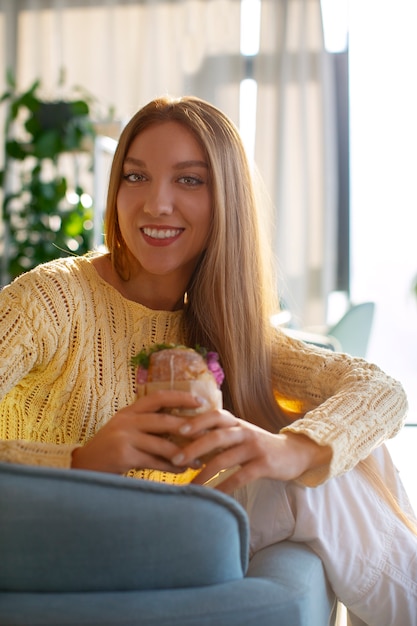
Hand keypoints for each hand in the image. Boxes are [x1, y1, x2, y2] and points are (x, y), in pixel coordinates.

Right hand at [71, 390, 202, 473]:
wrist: (83, 467)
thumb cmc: (109, 450)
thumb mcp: (125, 429)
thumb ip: (146, 424)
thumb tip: (179, 425)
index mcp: (129, 411)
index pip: (158, 397)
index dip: (180, 397)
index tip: (200, 401)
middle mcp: (126, 420)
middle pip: (164, 420)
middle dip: (188, 427)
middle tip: (207, 433)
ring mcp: (124, 437)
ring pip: (161, 444)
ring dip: (183, 453)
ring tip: (199, 459)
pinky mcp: (123, 455)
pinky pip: (153, 461)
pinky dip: (170, 467)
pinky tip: (182, 470)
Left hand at [169, 410, 331, 492]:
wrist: (294, 453)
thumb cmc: (258, 445)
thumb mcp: (240, 434)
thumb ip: (219, 434)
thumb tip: (186, 440)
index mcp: (236, 422)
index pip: (214, 415)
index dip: (196, 421)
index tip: (178, 431)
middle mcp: (244, 431)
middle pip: (215, 436)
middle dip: (193, 449)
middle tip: (175, 460)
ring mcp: (254, 447)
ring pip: (224, 459)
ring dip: (204, 473)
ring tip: (191, 486)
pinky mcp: (264, 465)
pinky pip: (239, 477)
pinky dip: (224, 488)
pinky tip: (214, 498)